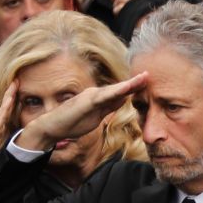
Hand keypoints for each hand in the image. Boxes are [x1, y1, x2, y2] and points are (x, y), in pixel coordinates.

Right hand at [0, 81, 16, 175]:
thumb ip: (4, 145)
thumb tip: (17, 142)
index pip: (6, 114)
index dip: (12, 102)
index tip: (18, 91)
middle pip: (5, 109)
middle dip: (11, 95)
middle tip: (17, 81)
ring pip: (3, 110)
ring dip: (9, 96)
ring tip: (15, 83)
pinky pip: (1, 117)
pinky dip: (6, 107)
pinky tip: (11, 98)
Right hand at [16, 72, 148, 151]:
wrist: (53, 127)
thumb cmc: (72, 123)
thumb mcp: (96, 117)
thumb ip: (108, 108)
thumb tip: (123, 101)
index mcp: (99, 98)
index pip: (120, 93)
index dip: (133, 88)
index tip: (147, 82)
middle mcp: (96, 94)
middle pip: (119, 89)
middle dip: (135, 82)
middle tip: (149, 74)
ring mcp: (91, 96)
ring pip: (114, 90)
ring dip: (129, 85)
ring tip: (142, 78)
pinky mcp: (86, 102)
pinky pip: (104, 97)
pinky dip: (116, 92)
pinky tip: (126, 88)